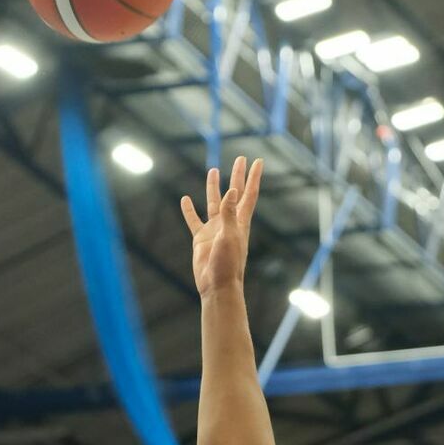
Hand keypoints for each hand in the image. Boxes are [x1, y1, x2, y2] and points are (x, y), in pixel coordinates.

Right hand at [180, 156, 263, 297]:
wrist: (217, 285)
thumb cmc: (228, 264)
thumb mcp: (229, 236)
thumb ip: (229, 214)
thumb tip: (232, 191)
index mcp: (240, 221)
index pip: (249, 194)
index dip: (253, 177)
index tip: (258, 161)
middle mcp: (229, 222)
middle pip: (234, 193)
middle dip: (237, 176)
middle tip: (240, 158)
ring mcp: (214, 229)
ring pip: (214, 202)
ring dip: (214, 187)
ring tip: (213, 171)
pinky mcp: (201, 239)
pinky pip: (194, 220)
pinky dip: (189, 210)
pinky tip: (185, 199)